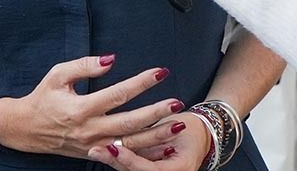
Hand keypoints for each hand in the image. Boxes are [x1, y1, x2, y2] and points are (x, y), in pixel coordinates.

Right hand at [0, 54, 183, 158]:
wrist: (26, 129)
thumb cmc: (43, 98)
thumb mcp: (58, 75)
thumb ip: (84, 65)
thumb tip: (111, 59)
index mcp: (80, 109)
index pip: (118, 94)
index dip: (141, 83)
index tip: (160, 72)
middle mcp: (89, 130)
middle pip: (130, 123)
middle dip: (156, 113)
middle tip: (176, 103)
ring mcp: (94, 146)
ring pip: (131, 144)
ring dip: (156, 136)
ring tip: (178, 125)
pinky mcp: (95, 155)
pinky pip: (124, 157)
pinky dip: (144, 153)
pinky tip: (162, 147)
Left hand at [87, 112, 210, 169]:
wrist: (200, 135)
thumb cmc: (189, 130)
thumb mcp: (176, 131)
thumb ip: (155, 135)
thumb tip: (129, 134)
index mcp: (179, 169)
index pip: (148, 169)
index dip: (129, 159)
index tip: (113, 148)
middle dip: (115, 163)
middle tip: (96, 151)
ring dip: (113, 162)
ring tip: (96, 151)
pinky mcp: (152, 169)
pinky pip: (133, 169)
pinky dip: (120, 161)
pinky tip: (104, 152)